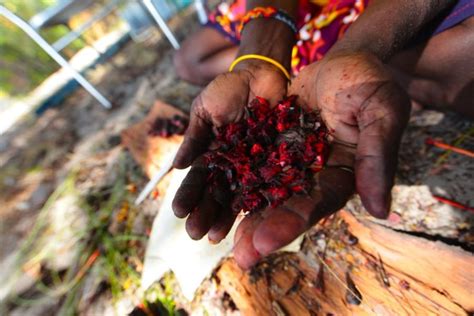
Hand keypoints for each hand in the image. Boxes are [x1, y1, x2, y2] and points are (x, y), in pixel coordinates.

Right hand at [172, 61, 287, 242]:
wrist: (261, 74)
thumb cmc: (229, 89)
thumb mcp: (204, 109)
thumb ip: (195, 137)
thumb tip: (177, 166)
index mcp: (211, 153)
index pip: (198, 179)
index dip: (188, 195)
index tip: (179, 212)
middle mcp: (230, 164)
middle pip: (216, 193)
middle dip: (205, 213)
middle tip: (195, 233)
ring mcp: (252, 166)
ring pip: (238, 195)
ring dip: (226, 216)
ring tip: (216, 236)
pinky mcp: (274, 163)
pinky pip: (265, 184)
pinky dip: (257, 202)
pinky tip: (249, 220)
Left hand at [229, 52, 409, 267]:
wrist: (342, 63)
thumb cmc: (367, 83)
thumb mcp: (382, 111)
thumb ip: (378, 157)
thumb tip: (379, 210)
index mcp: (342, 175)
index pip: (317, 204)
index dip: (291, 223)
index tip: (263, 242)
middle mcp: (313, 176)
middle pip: (286, 207)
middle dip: (261, 231)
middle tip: (240, 256)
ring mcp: (289, 163)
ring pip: (261, 192)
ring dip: (237, 213)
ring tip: (211, 235)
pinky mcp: (269, 146)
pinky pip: (246, 165)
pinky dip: (227, 181)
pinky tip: (206, 197)